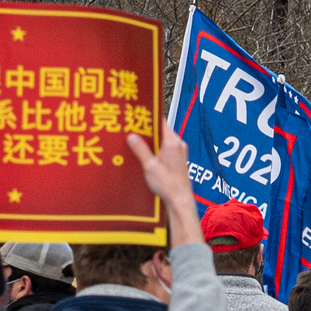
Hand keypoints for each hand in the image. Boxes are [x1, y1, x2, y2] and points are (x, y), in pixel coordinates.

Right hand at [129, 123, 202, 245]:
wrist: (180, 200)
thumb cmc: (168, 185)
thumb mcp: (149, 166)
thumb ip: (140, 149)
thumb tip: (131, 136)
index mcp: (172, 142)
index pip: (160, 121)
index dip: (148, 115)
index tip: (137, 111)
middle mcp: (178, 144)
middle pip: (160, 129)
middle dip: (146, 127)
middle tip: (131, 124)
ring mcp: (179, 151)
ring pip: (162, 139)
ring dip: (150, 139)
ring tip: (134, 137)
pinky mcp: (178, 159)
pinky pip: (165, 147)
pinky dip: (155, 147)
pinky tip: (144, 152)